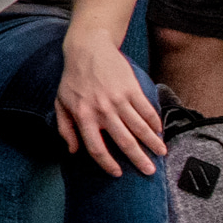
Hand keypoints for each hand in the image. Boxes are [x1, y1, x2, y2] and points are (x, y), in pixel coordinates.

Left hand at [55, 42, 166, 176]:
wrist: (88, 49)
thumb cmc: (73, 78)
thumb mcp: (61, 103)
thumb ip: (65, 129)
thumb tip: (73, 152)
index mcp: (83, 116)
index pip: (96, 148)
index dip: (107, 163)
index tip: (117, 173)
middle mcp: (102, 111)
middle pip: (124, 141)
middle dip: (138, 159)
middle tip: (150, 172)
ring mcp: (119, 99)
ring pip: (139, 127)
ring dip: (152, 142)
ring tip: (161, 153)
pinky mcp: (132, 88)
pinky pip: (146, 110)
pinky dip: (155, 122)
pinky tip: (160, 131)